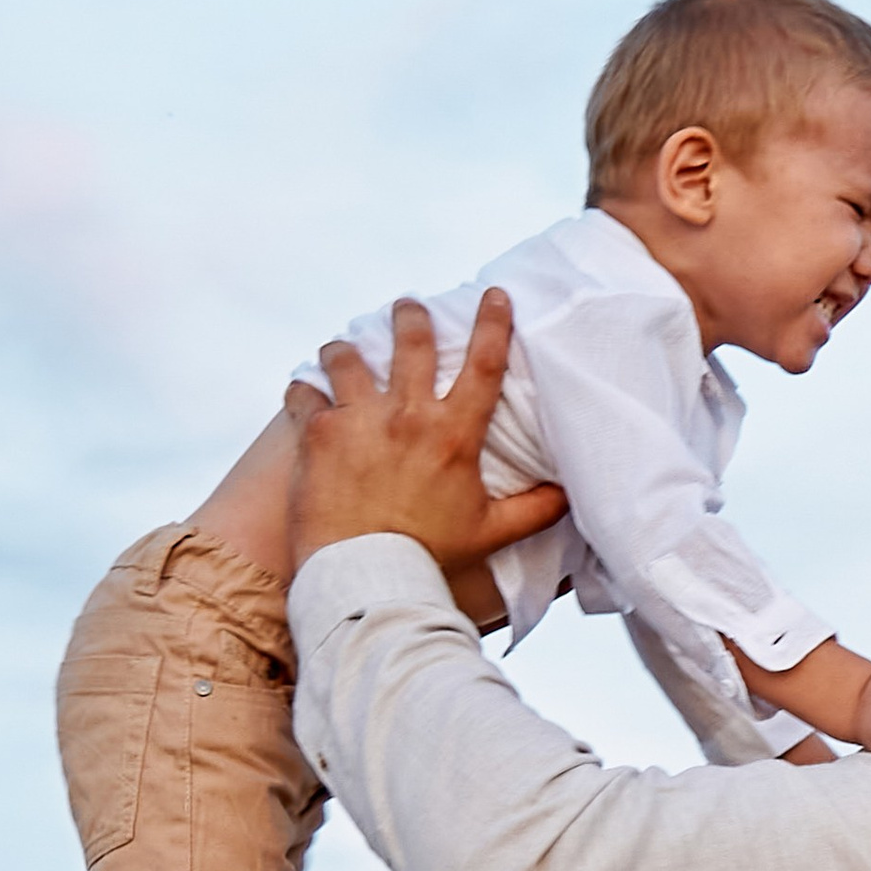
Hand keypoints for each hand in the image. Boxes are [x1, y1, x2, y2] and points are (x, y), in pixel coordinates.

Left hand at [287, 293, 566, 584]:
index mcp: (454, 434)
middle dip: (410, 315)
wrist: (367, 575)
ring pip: (347, 357)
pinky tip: (302, 392)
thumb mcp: (489, 533)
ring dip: (345, 349)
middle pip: (412, 342)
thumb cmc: (429, 556)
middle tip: (407, 306)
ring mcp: (360, 419)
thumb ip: (533, 510)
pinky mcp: (318, 434)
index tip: (494, 295)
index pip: (485, 364)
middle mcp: (408, 415)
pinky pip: (303, 394)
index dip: (494, 323)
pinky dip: (303, 391)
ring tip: (342, 348)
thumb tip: (568, 496)